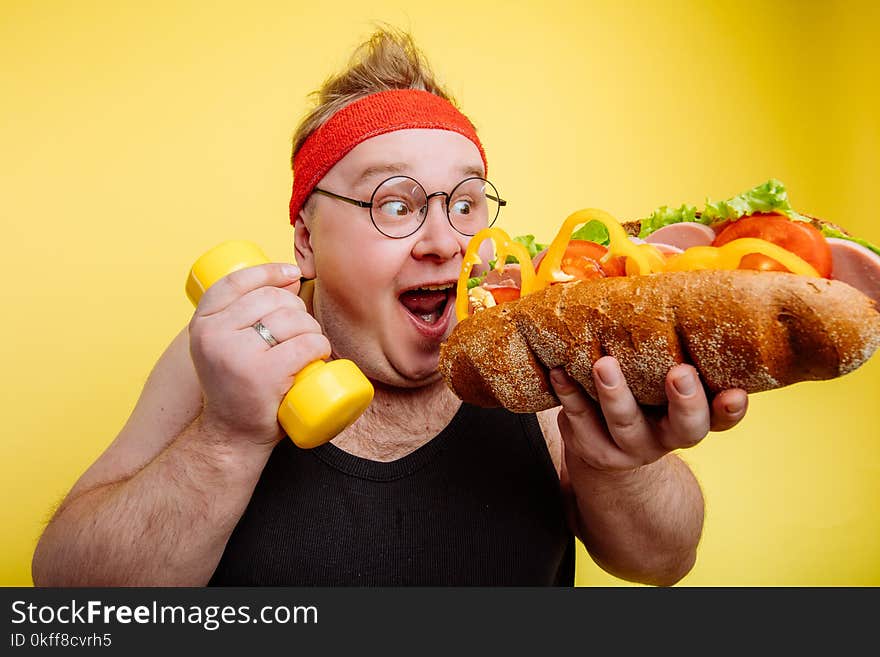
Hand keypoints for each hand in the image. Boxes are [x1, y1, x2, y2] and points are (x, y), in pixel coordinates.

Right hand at [188, 263, 330, 445]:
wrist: (231, 436)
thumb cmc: (238, 387)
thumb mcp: (226, 345)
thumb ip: (243, 313)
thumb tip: (290, 277)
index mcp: (202, 323)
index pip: (236, 282)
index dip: (268, 272)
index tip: (292, 274)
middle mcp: (213, 334)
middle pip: (271, 299)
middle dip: (297, 310)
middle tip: (301, 333)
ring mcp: (237, 354)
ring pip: (291, 320)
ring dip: (312, 330)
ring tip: (309, 347)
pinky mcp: (263, 375)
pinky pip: (305, 344)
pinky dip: (320, 346)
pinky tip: (320, 355)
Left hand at [548, 356, 747, 472]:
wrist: (609, 449)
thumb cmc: (643, 395)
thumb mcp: (661, 379)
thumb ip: (669, 349)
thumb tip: (666, 288)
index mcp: (694, 418)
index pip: (720, 418)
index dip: (730, 410)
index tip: (735, 393)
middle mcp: (668, 437)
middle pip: (685, 428)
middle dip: (684, 401)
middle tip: (678, 372)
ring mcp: (631, 447)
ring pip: (625, 424)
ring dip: (615, 394)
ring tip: (604, 364)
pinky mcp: (595, 449)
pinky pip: (580, 422)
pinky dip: (570, 395)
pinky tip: (561, 372)